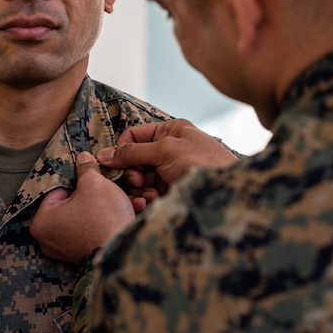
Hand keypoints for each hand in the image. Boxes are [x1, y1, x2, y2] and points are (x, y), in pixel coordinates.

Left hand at [30, 152, 134, 263]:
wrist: (125, 252)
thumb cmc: (104, 219)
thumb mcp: (94, 183)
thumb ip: (86, 169)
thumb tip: (83, 158)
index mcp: (41, 222)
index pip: (59, 190)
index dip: (79, 183)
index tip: (94, 181)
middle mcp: (47, 240)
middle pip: (72, 205)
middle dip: (94, 197)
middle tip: (108, 190)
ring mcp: (64, 251)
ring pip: (85, 218)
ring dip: (104, 208)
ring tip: (122, 201)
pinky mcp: (83, 257)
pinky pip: (92, 232)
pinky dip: (106, 223)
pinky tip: (125, 213)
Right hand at [98, 119, 238, 210]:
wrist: (227, 195)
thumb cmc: (204, 164)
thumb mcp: (165, 150)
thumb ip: (133, 152)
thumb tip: (104, 155)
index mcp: (171, 131)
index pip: (134, 136)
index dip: (122, 150)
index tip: (113, 164)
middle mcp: (170, 149)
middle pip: (134, 160)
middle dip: (132, 172)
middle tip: (136, 181)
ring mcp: (170, 171)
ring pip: (140, 179)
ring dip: (139, 188)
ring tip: (149, 194)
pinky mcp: (171, 191)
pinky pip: (148, 193)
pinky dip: (147, 198)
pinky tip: (154, 201)